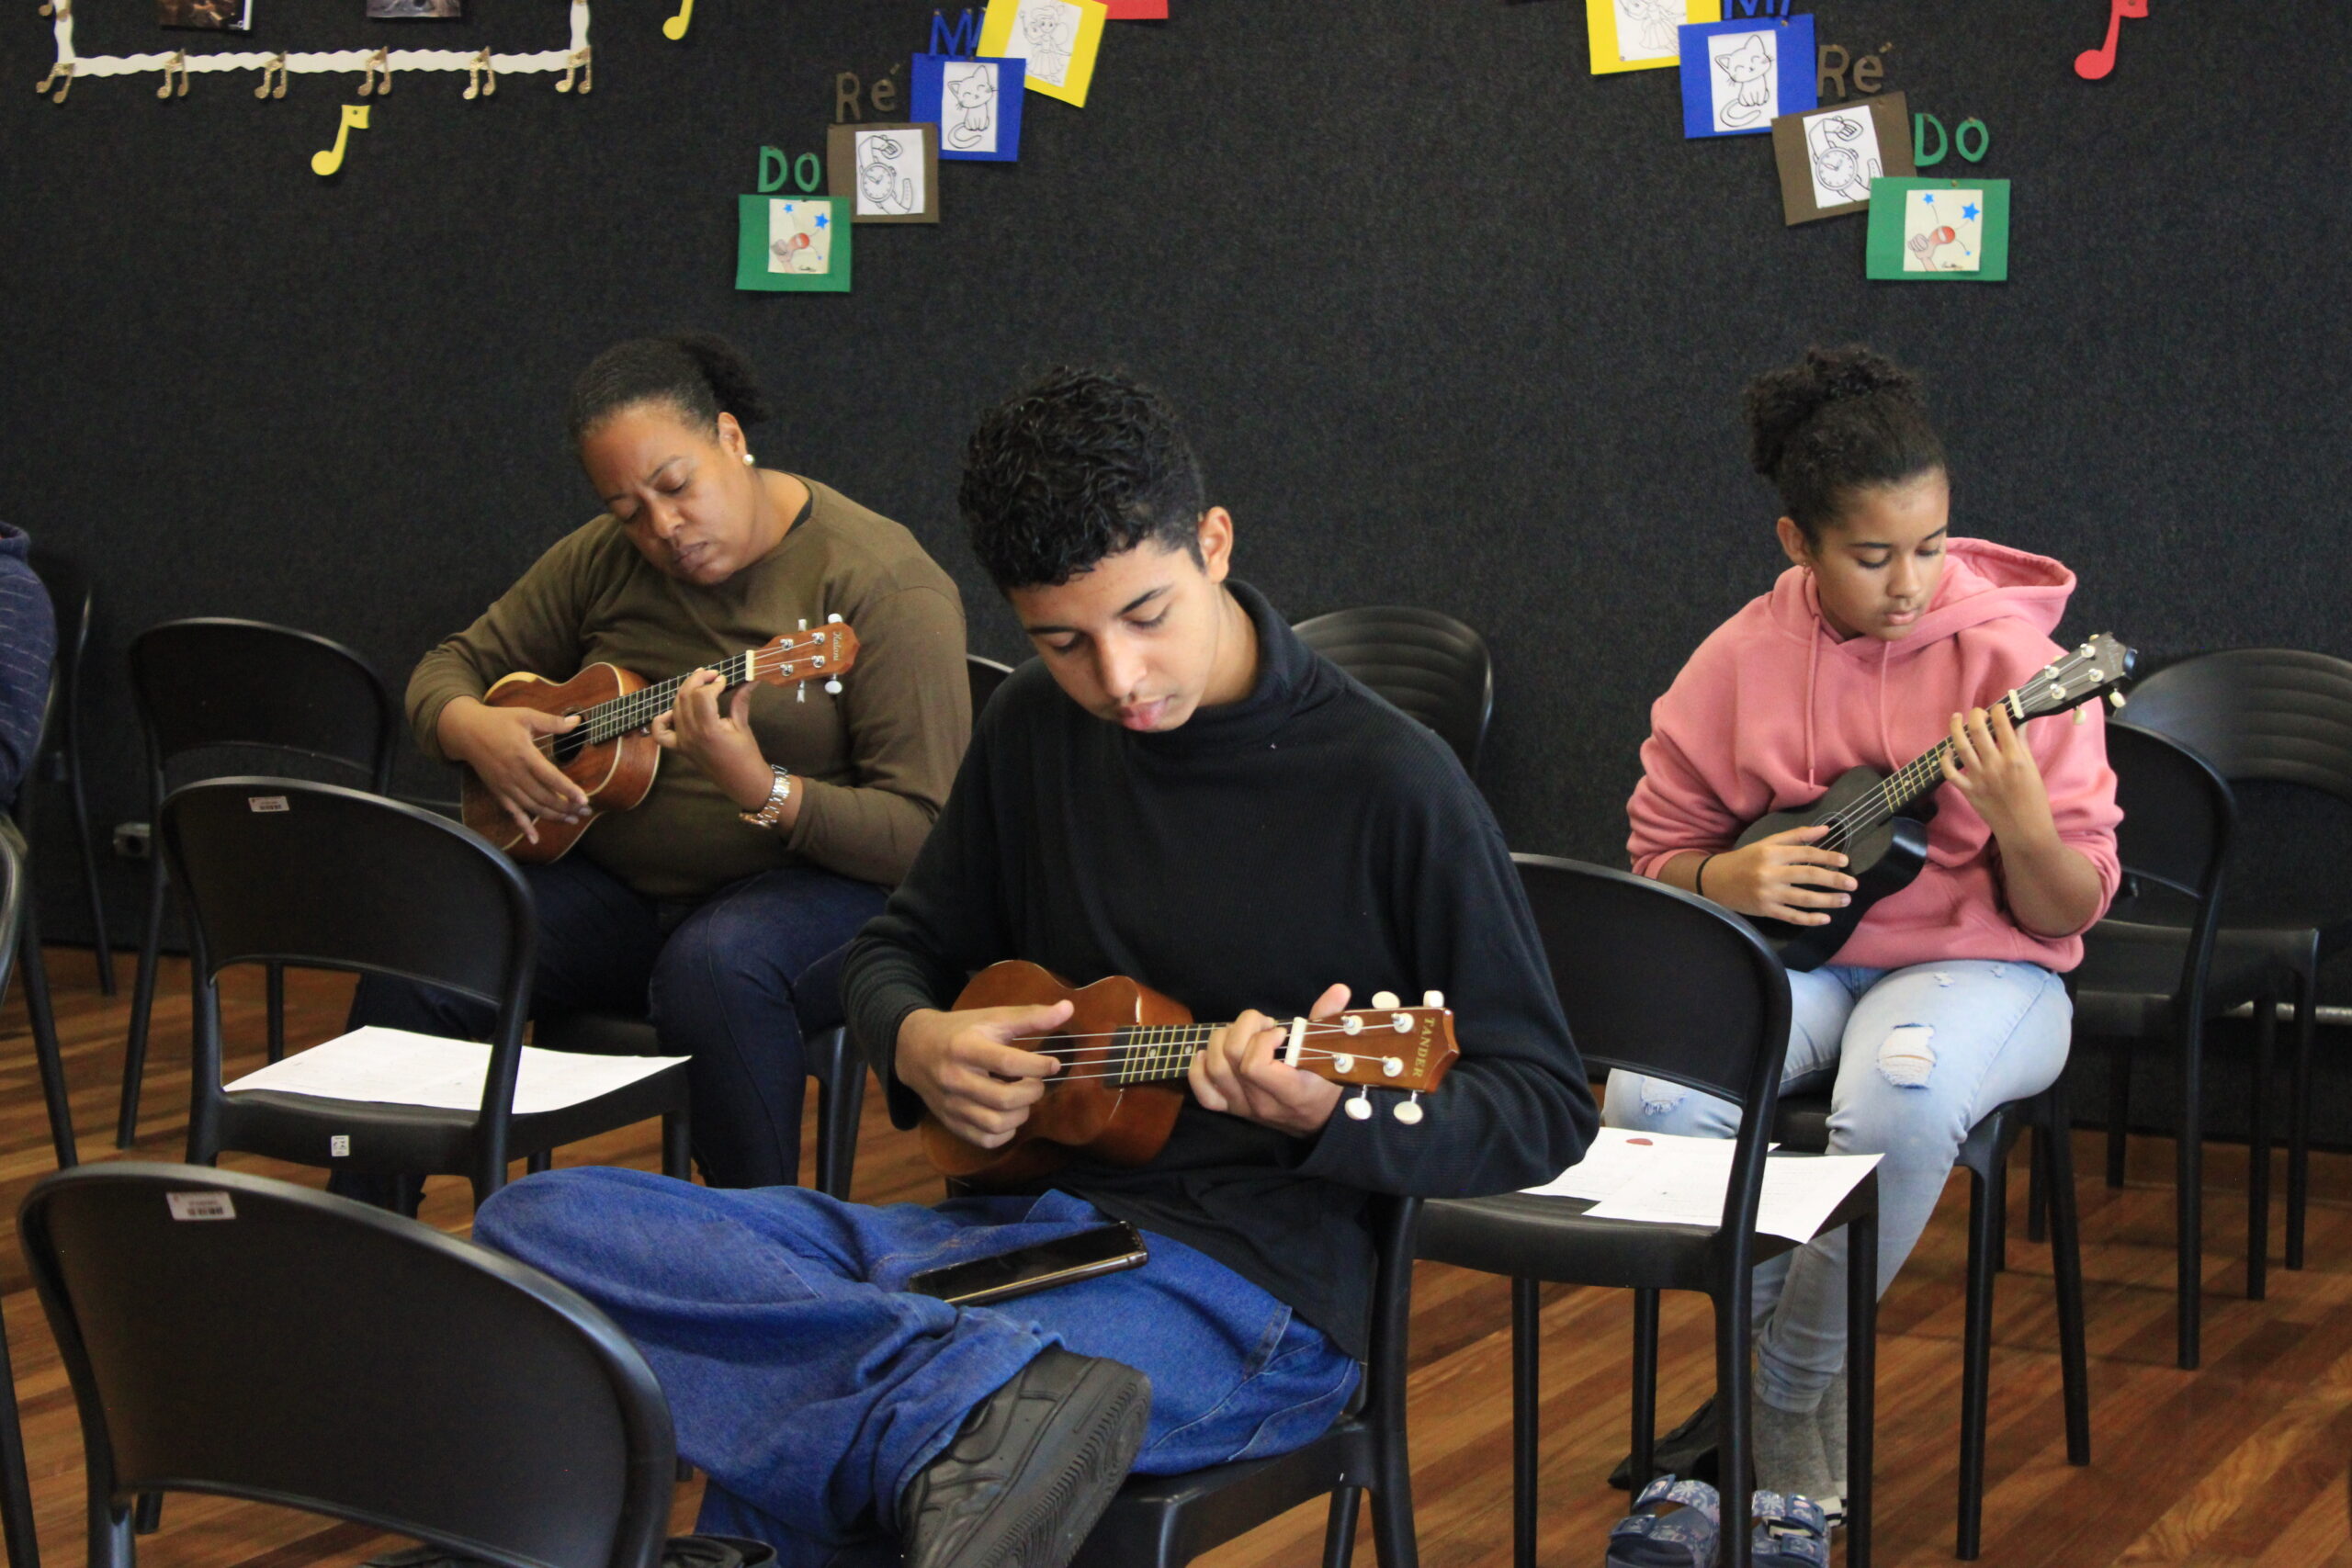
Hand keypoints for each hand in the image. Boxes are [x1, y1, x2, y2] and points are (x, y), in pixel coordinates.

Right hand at [440, 697, 589, 844]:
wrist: (466, 732)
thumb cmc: (498, 721)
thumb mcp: (525, 715)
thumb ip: (552, 722)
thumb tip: (577, 721)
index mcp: (524, 755)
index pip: (550, 777)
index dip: (568, 790)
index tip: (584, 799)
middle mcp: (515, 775)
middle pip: (544, 797)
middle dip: (567, 807)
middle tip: (587, 810)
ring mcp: (505, 786)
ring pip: (532, 807)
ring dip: (553, 816)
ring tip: (573, 820)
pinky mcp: (498, 792)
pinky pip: (512, 813)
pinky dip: (524, 827)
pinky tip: (535, 838)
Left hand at [651, 670, 774, 811]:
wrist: (742, 782)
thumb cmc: (746, 755)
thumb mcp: (743, 725)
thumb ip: (740, 700)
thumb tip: (749, 680)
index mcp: (709, 729)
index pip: (702, 695)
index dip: (713, 683)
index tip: (725, 679)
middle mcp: (691, 734)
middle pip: (685, 697)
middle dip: (697, 680)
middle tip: (711, 674)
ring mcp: (682, 742)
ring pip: (675, 707)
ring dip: (685, 692)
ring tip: (699, 684)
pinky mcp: (679, 748)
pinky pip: (661, 733)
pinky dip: (662, 719)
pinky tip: (673, 711)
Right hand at [896, 1001, 1071, 1148]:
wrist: (913, 1048)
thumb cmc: (960, 1030)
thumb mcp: (991, 1017)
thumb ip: (1030, 1016)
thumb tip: (1068, 1008)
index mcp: (965, 1047)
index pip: (1008, 1063)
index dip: (1039, 1066)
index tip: (1053, 1064)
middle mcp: (955, 1078)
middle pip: (1004, 1099)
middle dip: (1033, 1092)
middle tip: (1036, 1082)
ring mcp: (950, 1104)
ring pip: (996, 1124)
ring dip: (1021, 1114)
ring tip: (1023, 1098)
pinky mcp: (950, 1121)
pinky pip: (985, 1139)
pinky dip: (1005, 1132)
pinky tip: (1008, 1114)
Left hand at [1187, 983, 1348, 1136]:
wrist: (1322, 1123)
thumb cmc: (1329, 1085)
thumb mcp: (1337, 1054)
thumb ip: (1331, 1020)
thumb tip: (1339, 989)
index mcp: (1289, 1093)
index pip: (1255, 1066)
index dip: (1262, 1040)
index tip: (1280, 1033)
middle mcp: (1262, 1103)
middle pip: (1230, 1059)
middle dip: (1243, 1029)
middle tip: (1264, 1025)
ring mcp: (1244, 1107)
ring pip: (1214, 1069)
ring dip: (1222, 1040)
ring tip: (1244, 1032)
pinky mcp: (1233, 1108)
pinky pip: (1204, 1093)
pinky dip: (1199, 1069)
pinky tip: (1208, 1052)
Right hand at [1700, 826, 1856, 926]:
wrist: (1715, 882)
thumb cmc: (1744, 860)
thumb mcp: (1766, 843)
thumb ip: (1796, 836)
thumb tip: (1826, 830)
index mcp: (1771, 853)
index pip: (1805, 853)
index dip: (1827, 856)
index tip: (1845, 861)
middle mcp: (1770, 873)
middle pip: (1808, 875)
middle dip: (1833, 880)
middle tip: (1853, 884)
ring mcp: (1768, 894)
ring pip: (1803, 898)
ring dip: (1827, 901)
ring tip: (1845, 900)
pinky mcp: (1766, 911)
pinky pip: (1792, 916)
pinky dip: (1810, 919)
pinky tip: (1825, 919)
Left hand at [1941, 703, 2057, 846]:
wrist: (2025, 829)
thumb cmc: (2034, 799)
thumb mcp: (2033, 769)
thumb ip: (2022, 745)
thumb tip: (2018, 722)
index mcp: (2015, 758)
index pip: (2003, 724)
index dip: (1999, 710)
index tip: (1999, 706)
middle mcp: (1995, 765)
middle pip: (1978, 731)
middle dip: (1976, 715)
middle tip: (1978, 711)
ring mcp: (1979, 778)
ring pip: (1961, 747)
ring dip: (1956, 729)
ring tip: (1957, 718)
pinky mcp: (1968, 791)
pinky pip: (1950, 773)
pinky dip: (1945, 760)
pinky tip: (1947, 750)